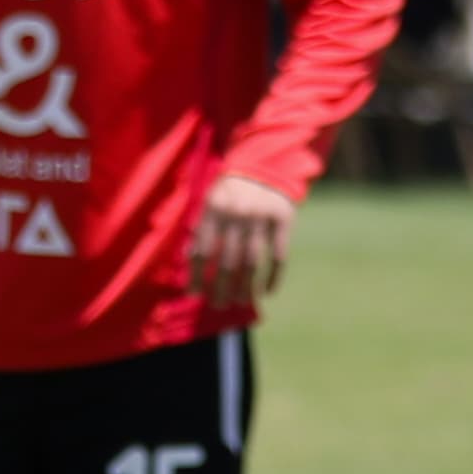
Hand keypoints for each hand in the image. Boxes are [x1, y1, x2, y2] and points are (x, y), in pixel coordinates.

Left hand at [187, 172, 296, 305]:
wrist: (265, 168)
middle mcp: (237, 215)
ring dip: (246, 287)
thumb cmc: (230, 193)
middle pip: (228, 262)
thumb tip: (190, 262)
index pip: (203, 251)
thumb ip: (201, 229)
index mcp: (214, 210)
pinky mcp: (283, 220)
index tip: (195, 294)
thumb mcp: (210, 203)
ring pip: (252, 262)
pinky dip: (273, 277)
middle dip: (222, 288)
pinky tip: (268, 292)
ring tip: (240, 302)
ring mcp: (261, 218)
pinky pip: (279, 256)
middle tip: (219, 305)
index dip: (198, 275)